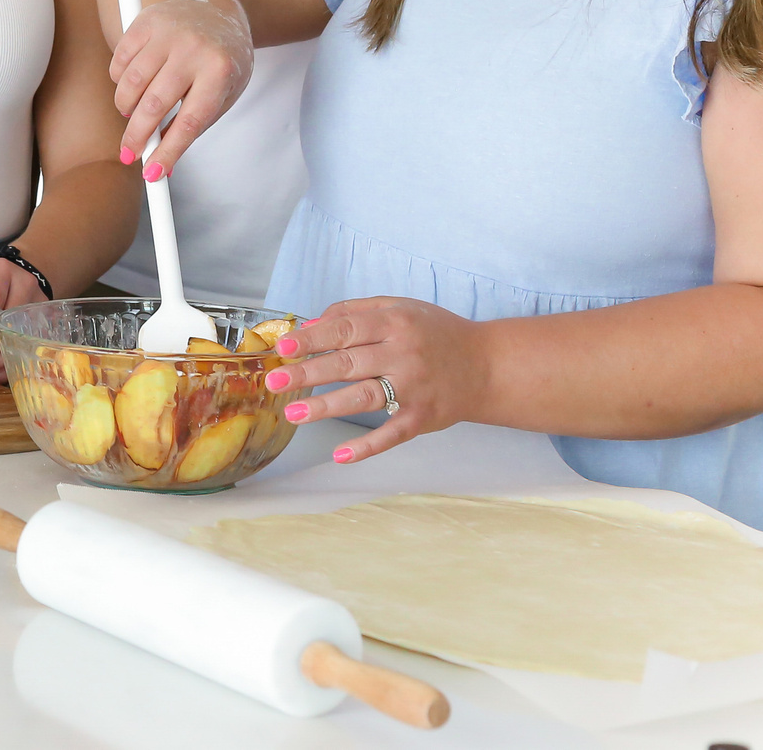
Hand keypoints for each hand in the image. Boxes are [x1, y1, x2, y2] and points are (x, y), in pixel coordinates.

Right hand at [108, 0, 251, 176]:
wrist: (216, 9)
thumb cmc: (221, 61)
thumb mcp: (221, 95)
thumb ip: (193, 126)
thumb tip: (161, 165)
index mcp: (220, 71)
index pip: (190, 121)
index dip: (169, 151)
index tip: (152, 173)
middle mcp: (193, 49)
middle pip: (154, 104)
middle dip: (136, 137)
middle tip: (129, 154)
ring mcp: (168, 32)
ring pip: (130, 83)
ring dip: (125, 108)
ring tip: (132, 113)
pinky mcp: (146, 21)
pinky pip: (119, 61)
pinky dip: (119, 81)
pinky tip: (132, 85)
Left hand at [263, 296, 488, 462]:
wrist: (488, 365)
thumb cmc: (437, 333)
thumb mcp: (400, 308)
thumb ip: (355, 311)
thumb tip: (309, 325)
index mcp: (395, 323)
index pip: (345, 329)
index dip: (311, 339)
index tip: (283, 349)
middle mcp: (403, 354)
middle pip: (347, 363)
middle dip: (307, 374)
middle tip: (274, 383)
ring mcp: (414, 388)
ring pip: (363, 397)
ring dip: (326, 407)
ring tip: (293, 414)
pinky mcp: (423, 418)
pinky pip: (391, 434)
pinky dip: (367, 447)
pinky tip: (340, 454)